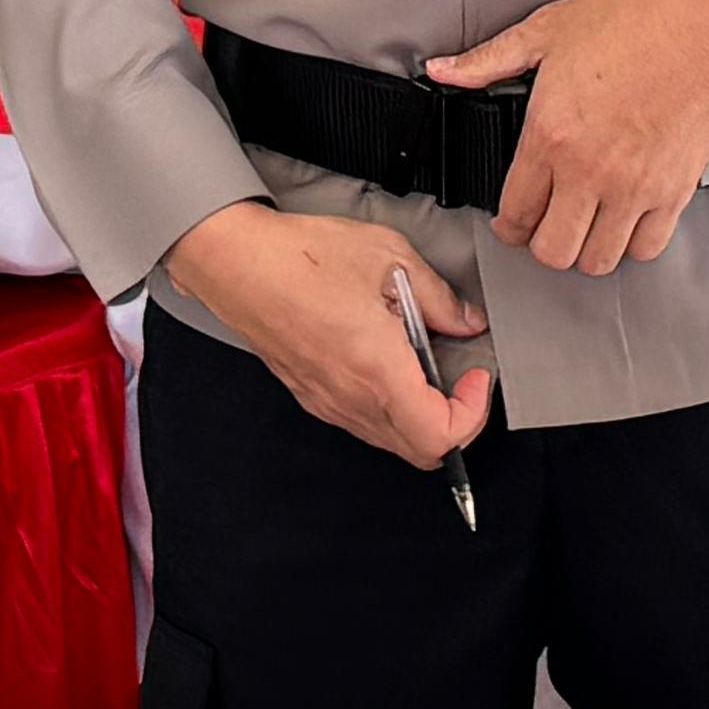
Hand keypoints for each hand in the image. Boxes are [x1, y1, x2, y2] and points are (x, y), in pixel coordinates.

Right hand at [164, 200, 492, 464]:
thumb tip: (466, 321)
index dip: (472, 414)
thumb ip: (439, 298)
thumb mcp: (389, 258)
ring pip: (391, 438)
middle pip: (420, 451)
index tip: (475, 378)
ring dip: (420, 413)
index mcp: (377, 370)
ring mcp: (327, 402)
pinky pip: (363, 421)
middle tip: (459, 376)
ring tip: (423, 360)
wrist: (233, 261)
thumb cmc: (299, 256)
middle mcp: (351, 398)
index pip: (440, 436)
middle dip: (453, 420)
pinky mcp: (311, 395)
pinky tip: (389, 359)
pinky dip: (390, 404)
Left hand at [423, 0, 708, 275]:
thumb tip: (443, 70)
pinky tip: (625, 223)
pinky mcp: (673, 192)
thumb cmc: (636, 23)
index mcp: (551, 134)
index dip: (507, 226)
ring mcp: (634, 187)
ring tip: (585, 228)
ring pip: (597, 259)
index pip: (515, 213)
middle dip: (543, 244)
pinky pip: (645, 248)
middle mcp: (589, 170)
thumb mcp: (549, 29)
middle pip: (553, 251)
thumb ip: (490, 59)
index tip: (513, 222)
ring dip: (586, 250)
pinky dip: (632, 244)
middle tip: (546, 228)